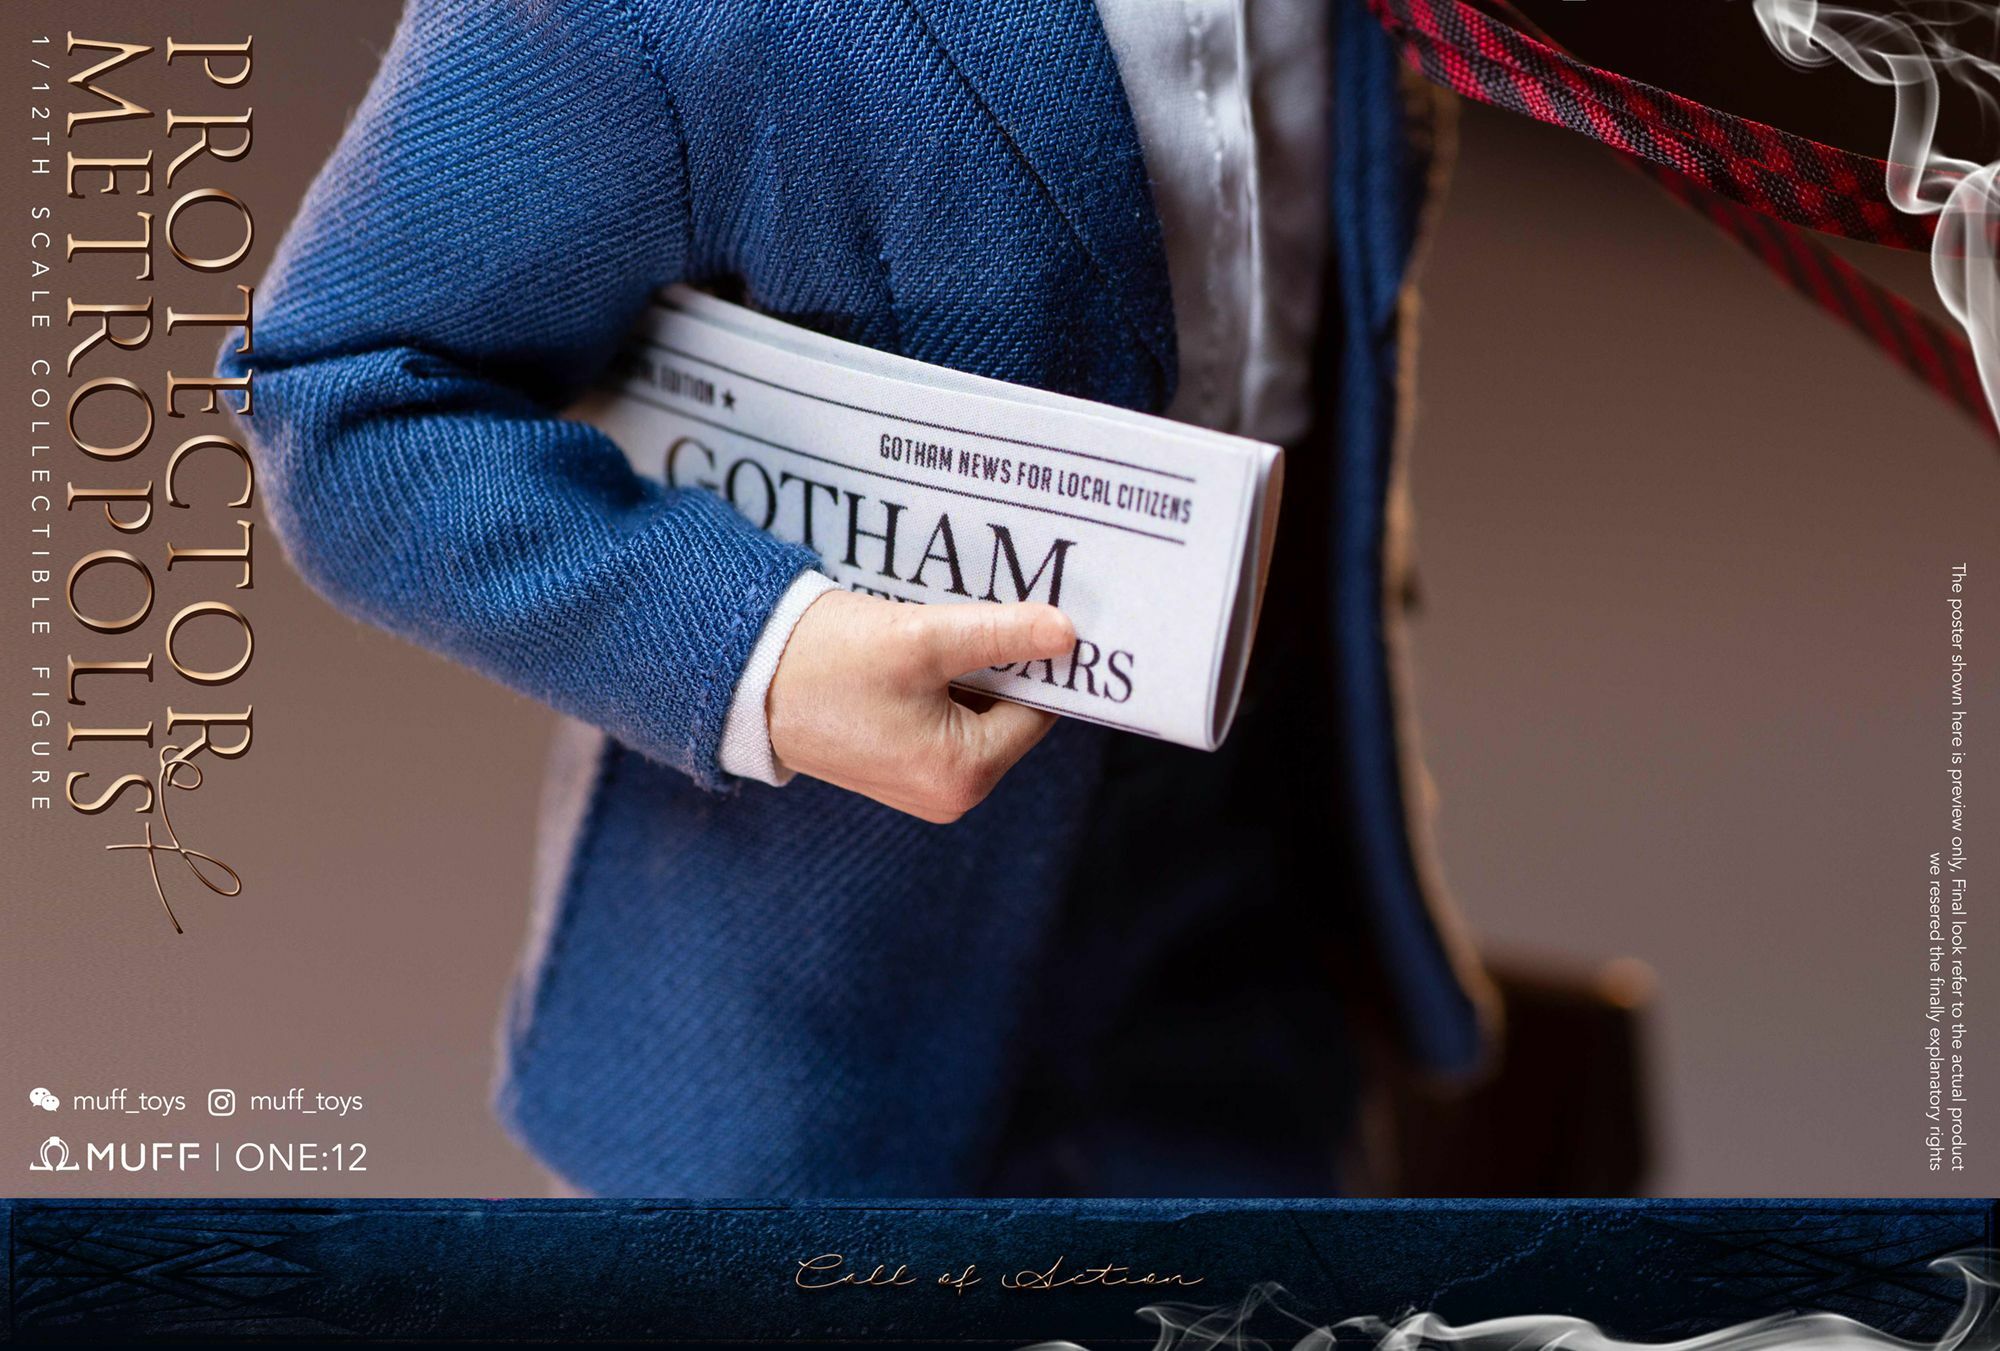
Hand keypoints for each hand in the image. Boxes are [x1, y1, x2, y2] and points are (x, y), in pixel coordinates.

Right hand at [766, 590, 1075, 822]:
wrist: (747, 677)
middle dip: (1003, 665)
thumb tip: (1069, 633)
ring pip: (978, 714)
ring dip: (972, 671)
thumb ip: (1002, 633)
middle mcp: (949, 796)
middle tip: (985, 613)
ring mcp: (923, 787)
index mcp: (963, 775)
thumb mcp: (923, 638)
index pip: (1038, 710)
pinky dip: (945, 685)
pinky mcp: (900, 768)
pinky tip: (921, 653)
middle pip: (1009, 715)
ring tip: (943, 631)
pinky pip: (946, 722)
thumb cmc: (831, 662)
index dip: (1039, 660)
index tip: (1040, 611)